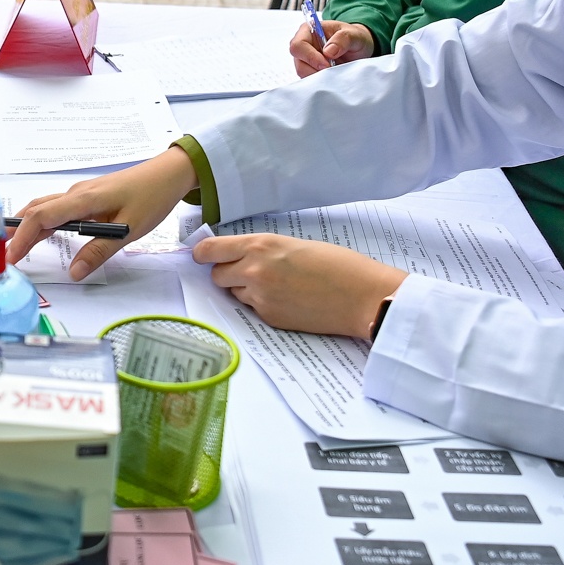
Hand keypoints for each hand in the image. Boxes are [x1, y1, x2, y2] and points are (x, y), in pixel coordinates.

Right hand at [9, 146, 198, 280]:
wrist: (167, 173)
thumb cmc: (151, 197)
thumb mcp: (128, 230)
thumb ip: (98, 252)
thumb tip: (74, 273)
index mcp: (85, 198)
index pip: (43, 216)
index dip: (24, 236)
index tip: (11, 256)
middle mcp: (77, 193)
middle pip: (37, 210)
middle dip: (18, 232)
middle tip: (4, 255)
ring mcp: (80, 193)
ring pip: (45, 207)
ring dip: (28, 226)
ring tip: (15, 247)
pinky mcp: (86, 196)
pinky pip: (57, 208)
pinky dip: (43, 221)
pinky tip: (41, 234)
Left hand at [198, 233, 405, 339]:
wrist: (362, 296)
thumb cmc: (338, 265)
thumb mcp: (294, 245)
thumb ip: (263, 250)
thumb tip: (242, 257)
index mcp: (260, 246)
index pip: (210, 250)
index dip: (203, 254)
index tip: (201, 256)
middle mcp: (253, 271)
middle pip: (217, 275)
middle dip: (227, 273)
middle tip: (247, 272)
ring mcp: (260, 298)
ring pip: (234, 293)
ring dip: (244, 290)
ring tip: (277, 286)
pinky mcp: (269, 318)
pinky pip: (253, 309)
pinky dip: (262, 305)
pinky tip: (288, 300)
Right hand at [288, 20, 375, 76]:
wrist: (360, 49)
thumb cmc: (355, 38)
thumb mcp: (355, 35)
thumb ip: (343, 39)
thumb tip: (328, 51)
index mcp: (309, 30)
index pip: (298, 45)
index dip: (310, 57)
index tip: (326, 64)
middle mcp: (304, 44)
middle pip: (299, 62)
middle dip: (315, 69)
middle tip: (332, 70)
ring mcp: (305, 59)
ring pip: (303, 73)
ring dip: (319, 76)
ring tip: (335, 72)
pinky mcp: (310, 70)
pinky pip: (309, 79)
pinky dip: (321, 81)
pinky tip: (332, 76)